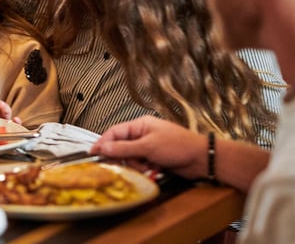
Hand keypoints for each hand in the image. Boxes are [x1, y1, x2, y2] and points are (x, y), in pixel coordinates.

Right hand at [90, 116, 205, 178]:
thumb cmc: (180, 145)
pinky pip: (141, 166)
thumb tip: (104, 148)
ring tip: (148, 166)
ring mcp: (149, 148)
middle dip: (125, 158)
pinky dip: (145, 170)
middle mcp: (143, 135)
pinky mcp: (155, 159)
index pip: (114, 133)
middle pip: (121, 148)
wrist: (200, 158)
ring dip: (137, 166)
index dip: (103, 143)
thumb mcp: (148, 146)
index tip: (93, 153)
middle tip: (129, 164)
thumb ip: (124, 148)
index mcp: (140, 125)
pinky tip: (154, 169)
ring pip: (131, 159)